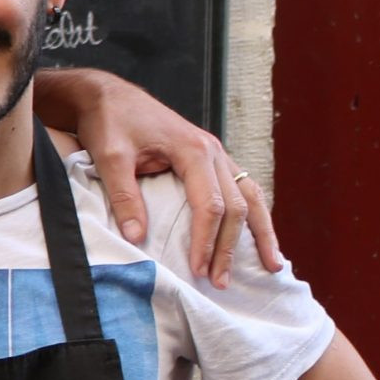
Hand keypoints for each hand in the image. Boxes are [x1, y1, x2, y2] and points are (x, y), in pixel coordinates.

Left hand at [58, 71, 282, 286]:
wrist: (108, 96)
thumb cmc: (109, 123)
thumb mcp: (109, 157)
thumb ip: (125, 196)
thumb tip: (137, 237)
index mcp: (194, 150)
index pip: (210, 205)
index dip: (205, 241)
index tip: (197, 270)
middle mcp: (214, 151)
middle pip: (235, 206)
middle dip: (230, 247)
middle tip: (220, 282)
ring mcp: (217, 155)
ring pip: (250, 197)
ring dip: (259, 233)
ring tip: (271, 266)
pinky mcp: (212, 159)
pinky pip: (241, 190)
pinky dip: (253, 215)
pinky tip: (258, 238)